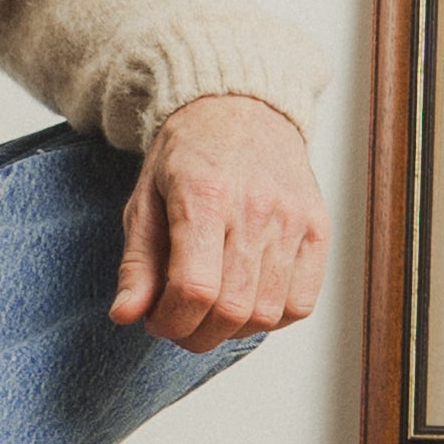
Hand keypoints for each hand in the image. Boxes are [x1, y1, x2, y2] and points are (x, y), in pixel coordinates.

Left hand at [110, 94, 328, 351]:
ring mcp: (293, 219)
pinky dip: (271, 318)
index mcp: (203, 196)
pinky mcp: (318, 229)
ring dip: (231, 331)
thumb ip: (137, 263)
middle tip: (178, 325)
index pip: (194, 289)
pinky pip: (301, 303)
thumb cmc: (186, 155)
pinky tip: (245, 301)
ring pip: (267, 313)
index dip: (171, 322)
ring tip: (208, 313)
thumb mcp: (144, 200)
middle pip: (231, 309)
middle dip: (196, 334)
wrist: (239, 108)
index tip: (155, 322)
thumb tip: (125, 316)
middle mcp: (255, 208)